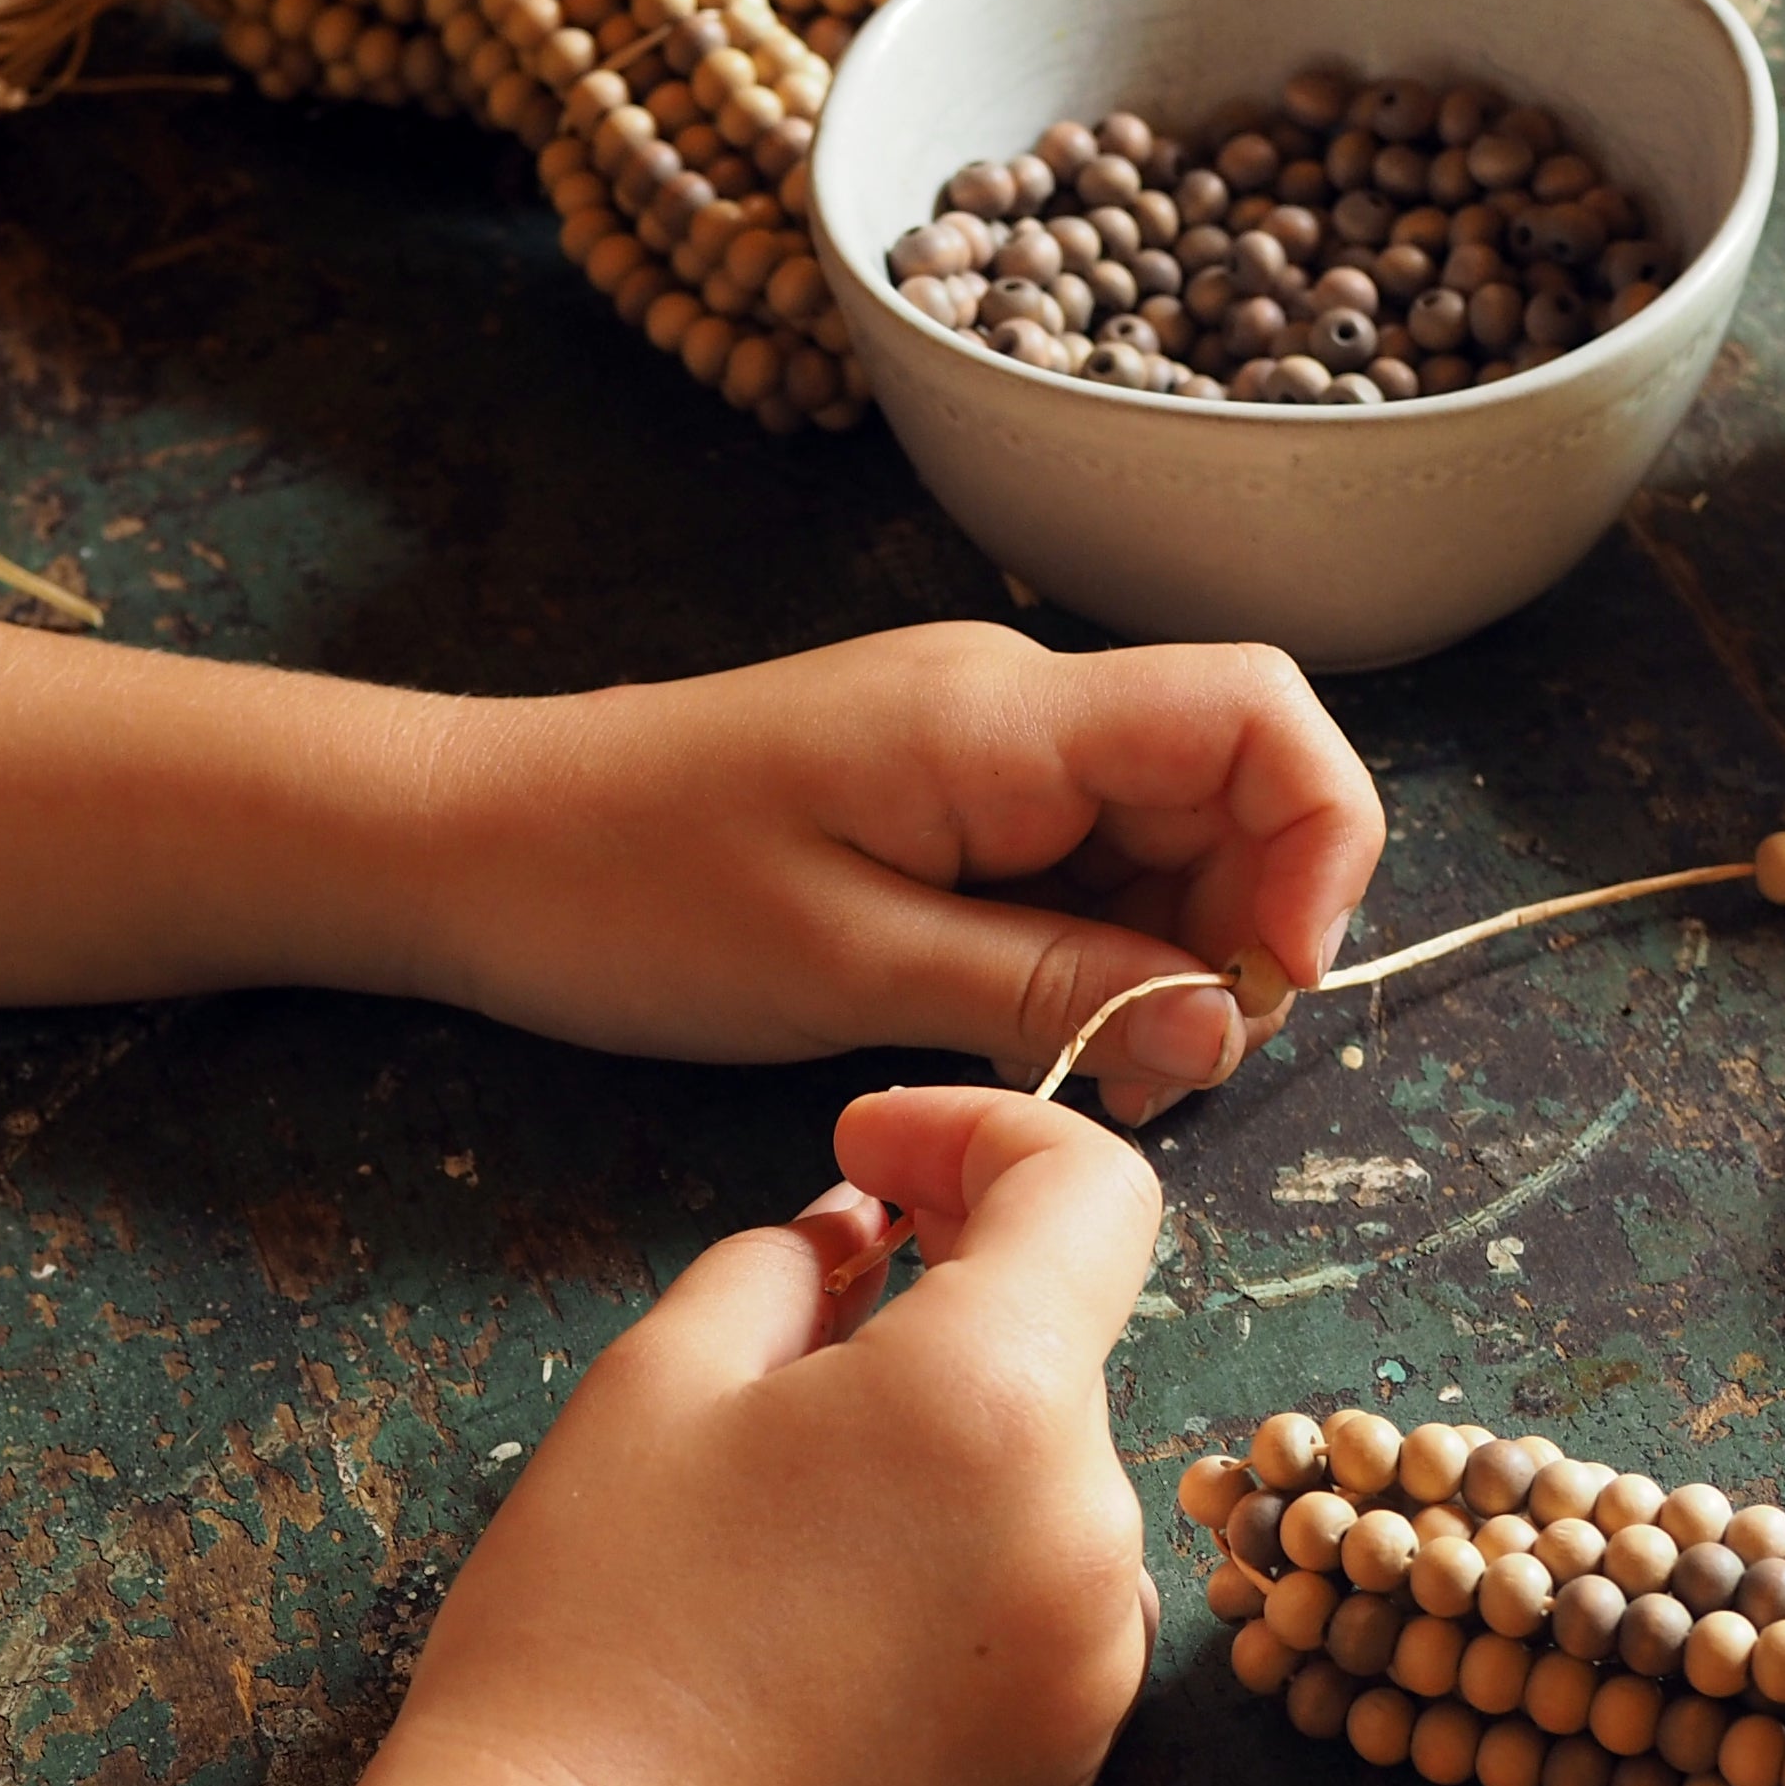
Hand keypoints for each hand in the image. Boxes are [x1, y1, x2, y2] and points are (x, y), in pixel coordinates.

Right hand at [387, 1086, 1164, 1785]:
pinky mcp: (1072, 1759)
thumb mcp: (660, 1377)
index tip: (869, 1156)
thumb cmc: (593, 1620)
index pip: (1091, 1191)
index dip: (979, 1135)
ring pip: (1058, 1480)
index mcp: (995, 1397)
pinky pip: (1057, 1605)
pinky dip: (975, 1569)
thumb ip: (791, 1262)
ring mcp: (1099, 1659)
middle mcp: (1090, 1525)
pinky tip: (836, 1615)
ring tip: (799, 1500)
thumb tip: (865, 1233)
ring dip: (962, 1447)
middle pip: (1065, 1345)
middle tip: (801, 1320)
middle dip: (949, 1304)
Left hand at [416, 622, 1382, 1123]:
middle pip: (1232, 787)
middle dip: (1238, 935)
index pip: (1260, 716)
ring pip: (1164, 838)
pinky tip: (1031, 1033)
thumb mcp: (850, 967)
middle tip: (1154, 1078)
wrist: (467, 843)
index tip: (1264, 992)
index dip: (1317, 848)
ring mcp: (979, 747)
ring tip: (1084, 1073)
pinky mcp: (939, 795)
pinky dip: (1092, 952)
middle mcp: (1013, 706)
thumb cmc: (627, 898)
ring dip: (1166, 960)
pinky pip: (1078, 861)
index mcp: (1002, 718)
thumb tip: (1220, 1021)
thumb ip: (1052, 986)